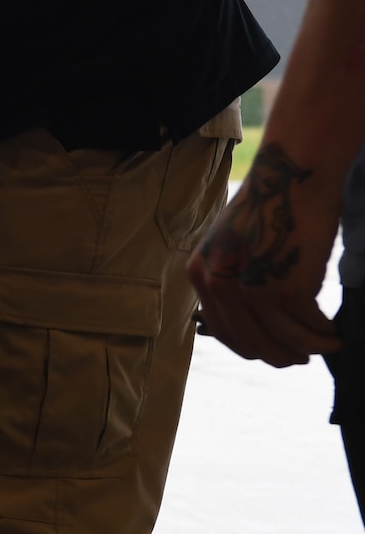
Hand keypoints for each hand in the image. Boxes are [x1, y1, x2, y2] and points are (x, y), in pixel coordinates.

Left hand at [188, 164, 340, 367]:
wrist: (291, 176)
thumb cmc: (269, 206)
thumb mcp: (231, 245)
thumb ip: (232, 278)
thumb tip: (250, 318)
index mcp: (201, 274)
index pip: (223, 330)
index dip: (251, 347)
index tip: (272, 352)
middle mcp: (219, 285)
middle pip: (253, 342)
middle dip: (281, 355)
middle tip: (302, 358)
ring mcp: (251, 290)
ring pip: (285, 340)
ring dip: (310, 348)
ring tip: (327, 344)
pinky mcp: (286, 289)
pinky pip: (308, 326)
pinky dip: (322, 333)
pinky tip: (332, 330)